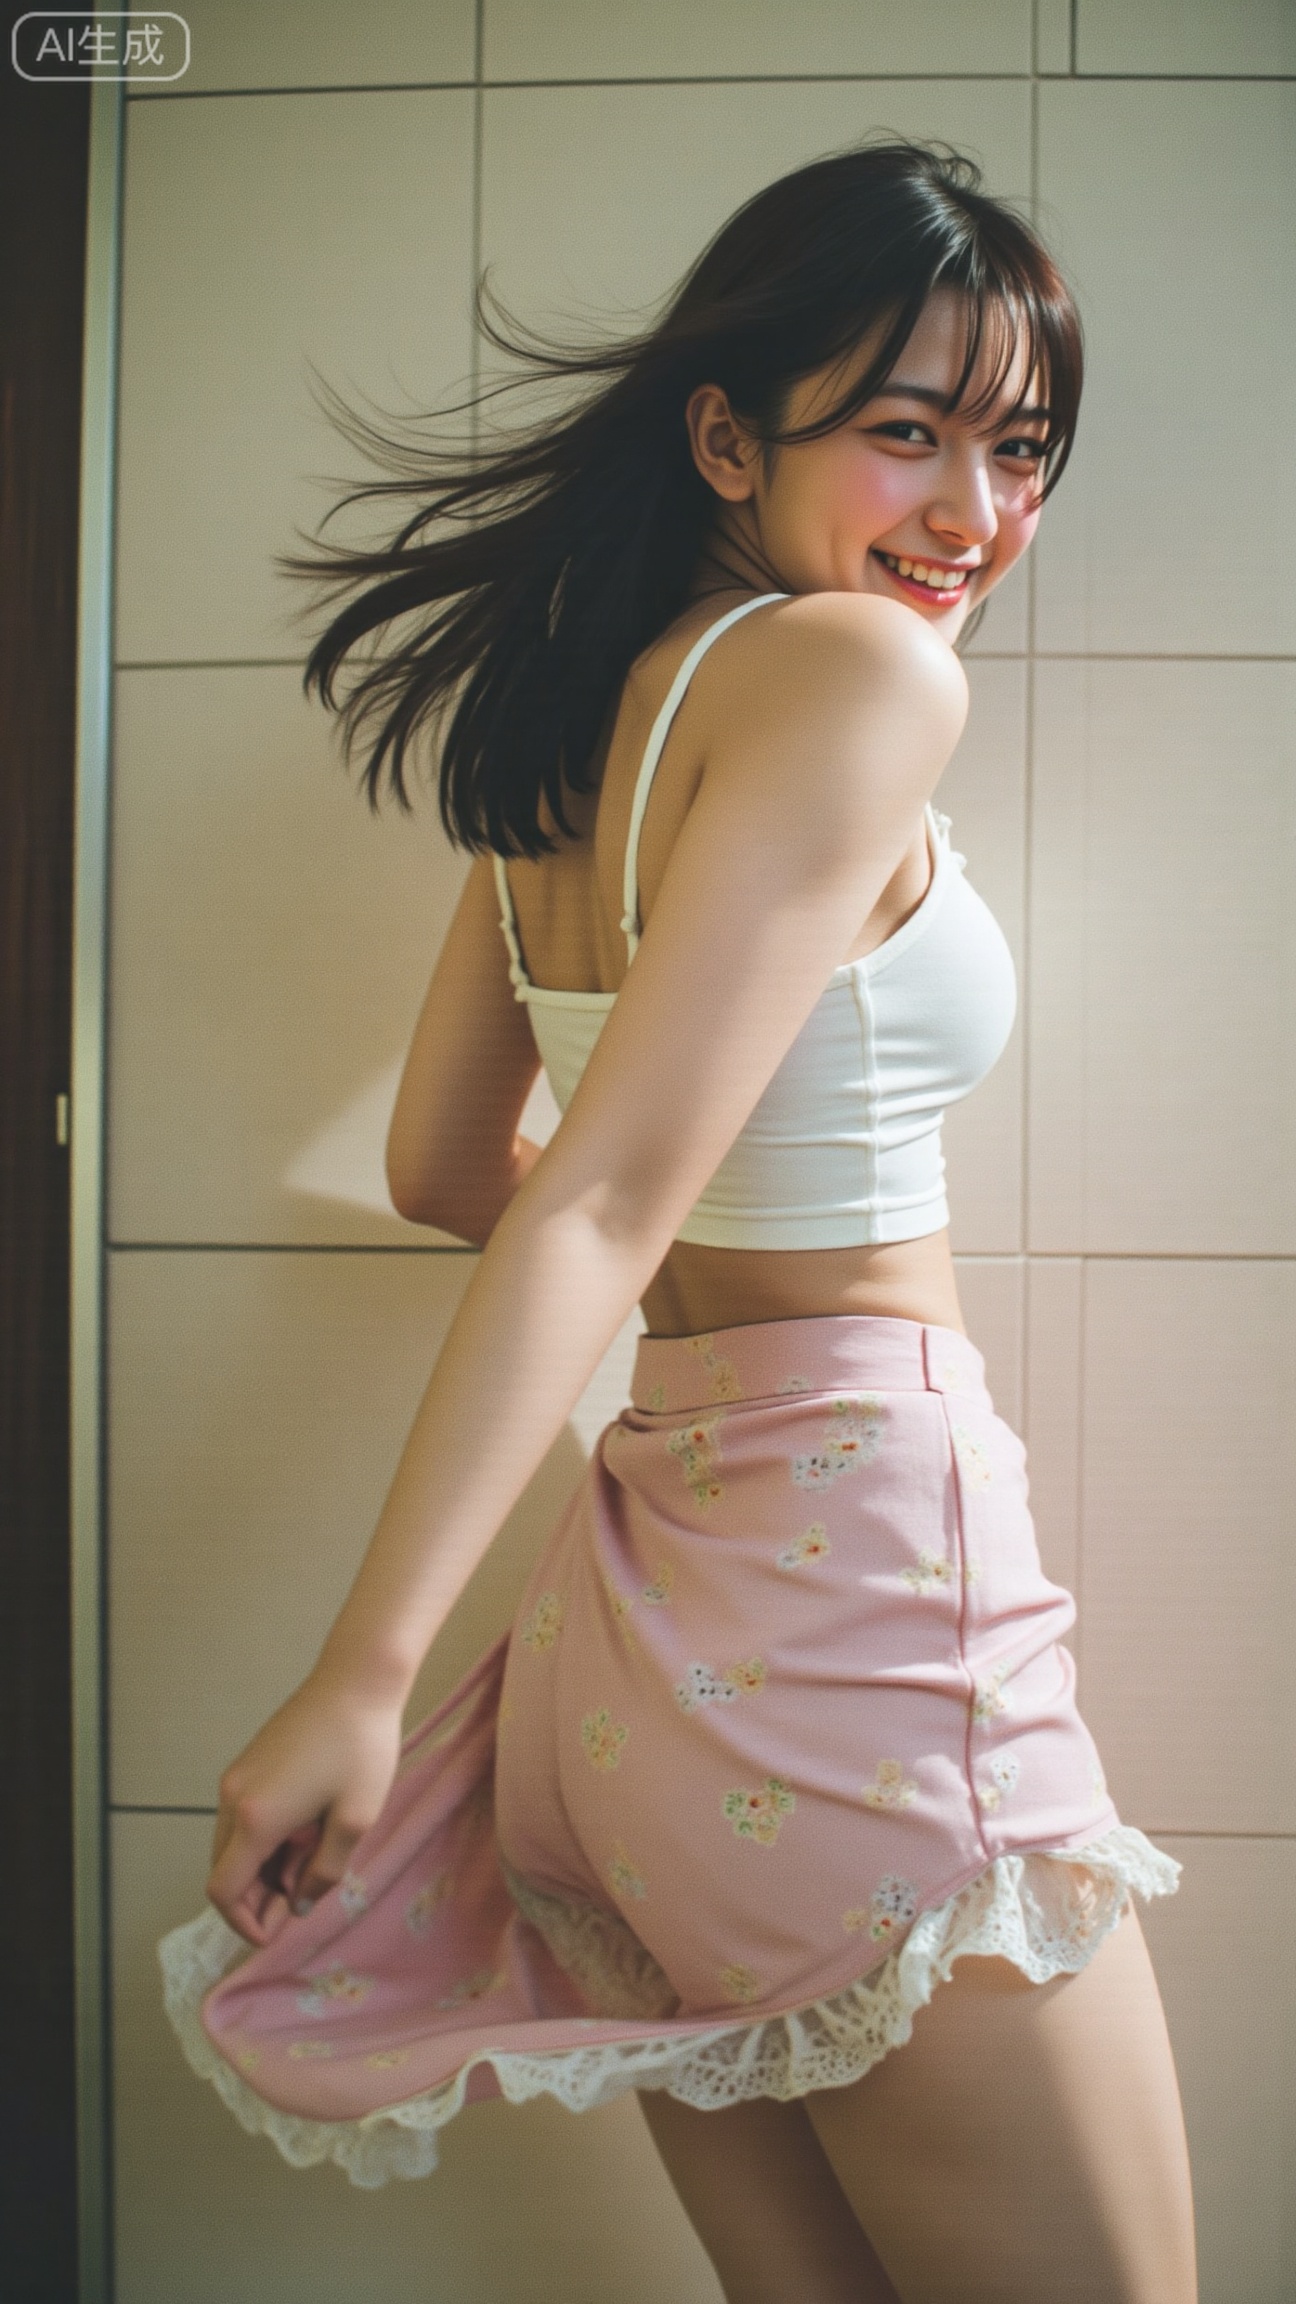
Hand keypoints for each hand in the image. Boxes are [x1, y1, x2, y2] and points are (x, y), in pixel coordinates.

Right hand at [207, 1671, 404, 1947]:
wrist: (356, 1681)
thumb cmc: (361, 1749)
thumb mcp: (355, 1821)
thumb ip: (324, 1873)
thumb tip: (298, 1904)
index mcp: (256, 1818)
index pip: (223, 1891)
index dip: (243, 1923)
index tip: (274, 1934)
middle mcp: (233, 1798)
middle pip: (224, 1870)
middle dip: (256, 1898)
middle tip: (301, 1902)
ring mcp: (236, 1777)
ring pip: (233, 1844)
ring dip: (262, 1868)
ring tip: (311, 1864)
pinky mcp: (248, 1763)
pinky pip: (243, 1818)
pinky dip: (263, 1840)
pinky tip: (305, 1834)